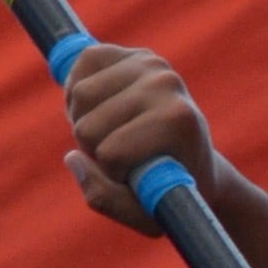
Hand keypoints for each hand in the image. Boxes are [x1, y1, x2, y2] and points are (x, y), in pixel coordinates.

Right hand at [62, 44, 219, 236]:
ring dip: (83, 120)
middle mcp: (168, 83)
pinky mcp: (135, 52)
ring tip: (110, 131)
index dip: (112, 172)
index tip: (138, 175)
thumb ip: (105, 198)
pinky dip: (76, 89)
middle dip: (94, 147)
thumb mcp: (145, 215)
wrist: (194, 162)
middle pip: (89, 124)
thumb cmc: (171, 191)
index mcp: (178, 121)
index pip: (112, 153)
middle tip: (119, 152)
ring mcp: (153, 63)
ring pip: (80, 95)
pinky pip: (82, 62)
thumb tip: (73, 158)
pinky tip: (99, 107)